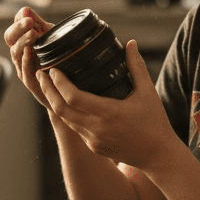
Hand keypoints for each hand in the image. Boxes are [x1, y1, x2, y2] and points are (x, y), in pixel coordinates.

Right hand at [3, 7, 54, 107]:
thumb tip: (26, 9)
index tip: (28, 13)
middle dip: (19, 28)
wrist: (64, 89)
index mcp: (23, 41)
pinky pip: (24, 70)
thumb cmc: (57, 61)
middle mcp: (20, 53)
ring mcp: (23, 68)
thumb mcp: (51, 39)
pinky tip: (30, 51)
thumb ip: (39, 25)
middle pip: (10, 37)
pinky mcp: (30, 81)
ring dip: (23, 41)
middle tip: (30, 22)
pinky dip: (26, 60)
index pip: (15, 26)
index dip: (19, 19)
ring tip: (33, 33)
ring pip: (16, 52)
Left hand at [37, 38, 179, 171]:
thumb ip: (136, 66)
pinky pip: (75, 128)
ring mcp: (93, 140)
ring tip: (48, 85)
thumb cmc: (155, 123)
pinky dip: (67, 113)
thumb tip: (130, 43)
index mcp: (108, 113)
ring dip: (54, 101)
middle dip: (47, 90)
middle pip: (61, 108)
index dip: (58, 83)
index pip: (72, 97)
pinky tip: (65, 102)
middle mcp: (96, 128)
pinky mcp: (94, 147)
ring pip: (65, 119)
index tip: (52, 69)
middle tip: (41, 73)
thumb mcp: (148, 92)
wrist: (158, 157)